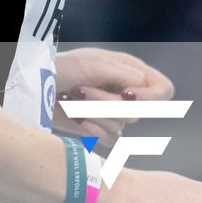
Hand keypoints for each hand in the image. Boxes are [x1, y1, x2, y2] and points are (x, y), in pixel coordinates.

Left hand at [49, 47, 174, 151]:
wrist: (38, 87)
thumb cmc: (64, 68)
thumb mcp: (95, 63)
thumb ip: (125, 75)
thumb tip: (142, 89)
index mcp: (131, 70)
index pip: (163, 90)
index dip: (150, 97)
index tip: (126, 95)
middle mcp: (127, 91)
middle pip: (137, 111)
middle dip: (106, 103)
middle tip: (80, 90)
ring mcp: (115, 112)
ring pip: (121, 126)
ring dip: (93, 113)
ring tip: (73, 99)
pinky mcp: (101, 129)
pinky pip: (111, 139)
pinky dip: (92, 130)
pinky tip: (76, 118)